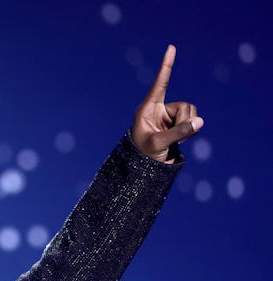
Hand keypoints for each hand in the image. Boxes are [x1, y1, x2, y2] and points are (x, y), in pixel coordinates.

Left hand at [132, 45, 203, 162]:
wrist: (145, 167)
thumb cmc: (144, 155)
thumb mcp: (159, 144)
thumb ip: (178, 133)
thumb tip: (199, 122)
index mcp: (147, 108)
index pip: (160, 84)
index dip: (167, 66)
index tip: (171, 48)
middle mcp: (158, 109)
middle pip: (184, 106)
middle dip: (184, 122)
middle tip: (172, 138)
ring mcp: (169, 116)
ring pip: (191, 113)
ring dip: (187, 127)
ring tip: (175, 141)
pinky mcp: (177, 123)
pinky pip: (192, 121)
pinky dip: (190, 131)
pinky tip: (179, 141)